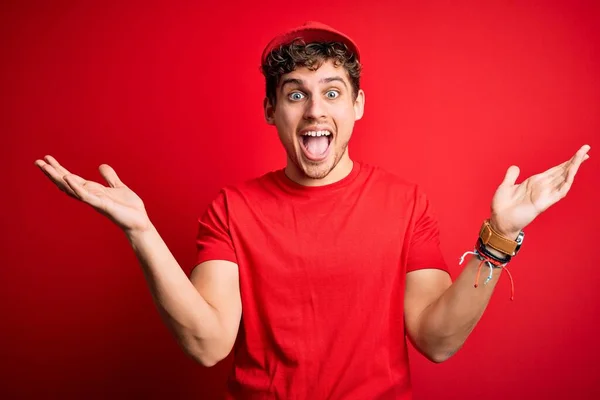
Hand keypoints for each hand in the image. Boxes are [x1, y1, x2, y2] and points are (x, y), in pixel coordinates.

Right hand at [35, 155, 150, 233]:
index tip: (47, 158)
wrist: (139, 222)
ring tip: (45, 167)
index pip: (72, 178)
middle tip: (37, 161)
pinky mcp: (101, 205)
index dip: (60, 169)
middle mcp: (90, 195)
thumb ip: (109, 178)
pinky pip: (85, 195)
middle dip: (52, 173)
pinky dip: (75, 186)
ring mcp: (94, 200)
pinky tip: (67, 177)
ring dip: (57, 177)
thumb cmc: (129, 208)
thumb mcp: (118, 187)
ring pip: (71, 188)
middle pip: (66, 182)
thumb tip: (101, 166)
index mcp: (93, 190)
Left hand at [489, 144, 590, 237]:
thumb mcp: (505, 186)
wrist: (499, 220)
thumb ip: (511, 176)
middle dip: (575, 161)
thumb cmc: (502, 206)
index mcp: (535, 182)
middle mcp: (542, 187)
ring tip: (583, 156)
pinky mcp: (544, 203)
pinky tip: (572, 172)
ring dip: (574, 168)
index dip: (566, 162)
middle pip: (563, 171)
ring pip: (564, 179)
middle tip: (586, 148)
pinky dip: (566, 182)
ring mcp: (544, 195)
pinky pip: (559, 192)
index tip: (578, 152)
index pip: (555, 170)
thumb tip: (516, 167)